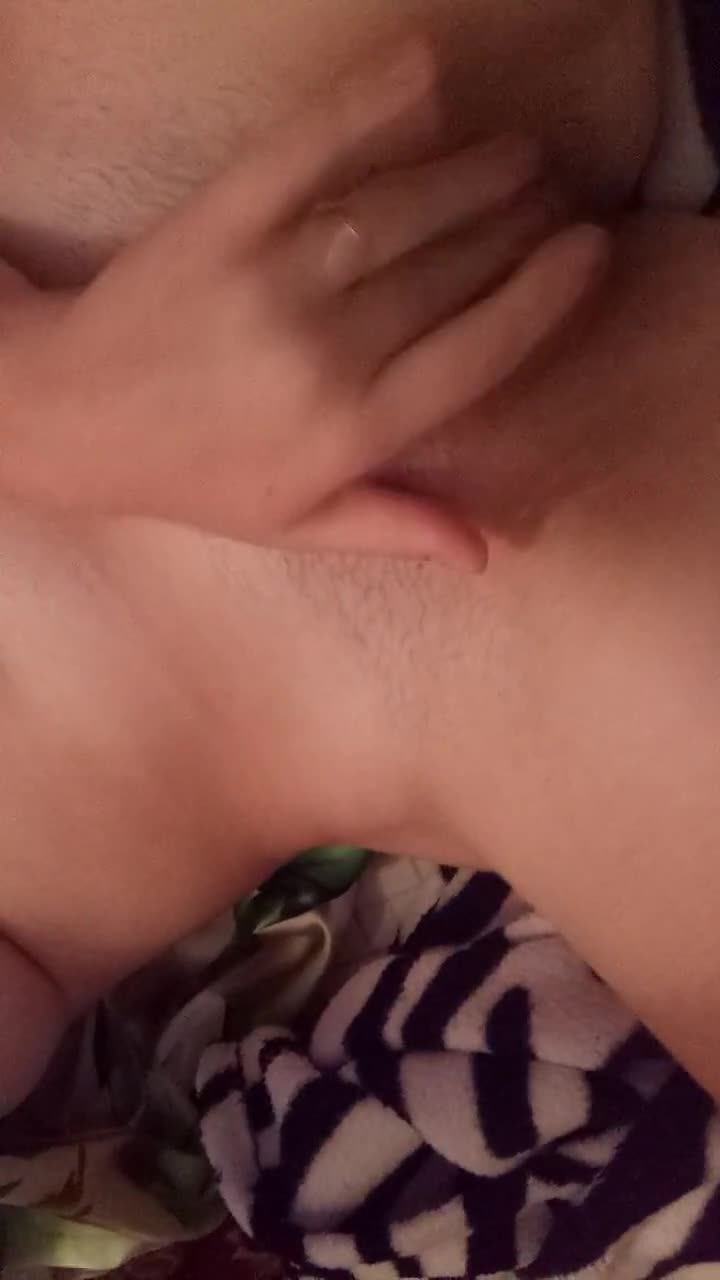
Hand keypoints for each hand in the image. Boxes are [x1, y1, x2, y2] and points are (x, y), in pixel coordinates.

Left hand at [0, 46, 606, 563]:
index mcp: (349, 431)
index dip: (544, 296)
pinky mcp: (222, 218)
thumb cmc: (190, 475)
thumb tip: (486, 554)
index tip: (588, 252)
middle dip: (518, 227)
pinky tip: (426, 79)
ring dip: (473, 172)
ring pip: (403, 209)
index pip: (477, 353)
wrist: (66, 415)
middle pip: (452, 272)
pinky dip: (373, 106)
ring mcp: (272, 277)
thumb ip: (393, 527)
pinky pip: (312, 148)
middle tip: (555, 196)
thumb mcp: (293, 524)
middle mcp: (322, 352)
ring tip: (517, 155)